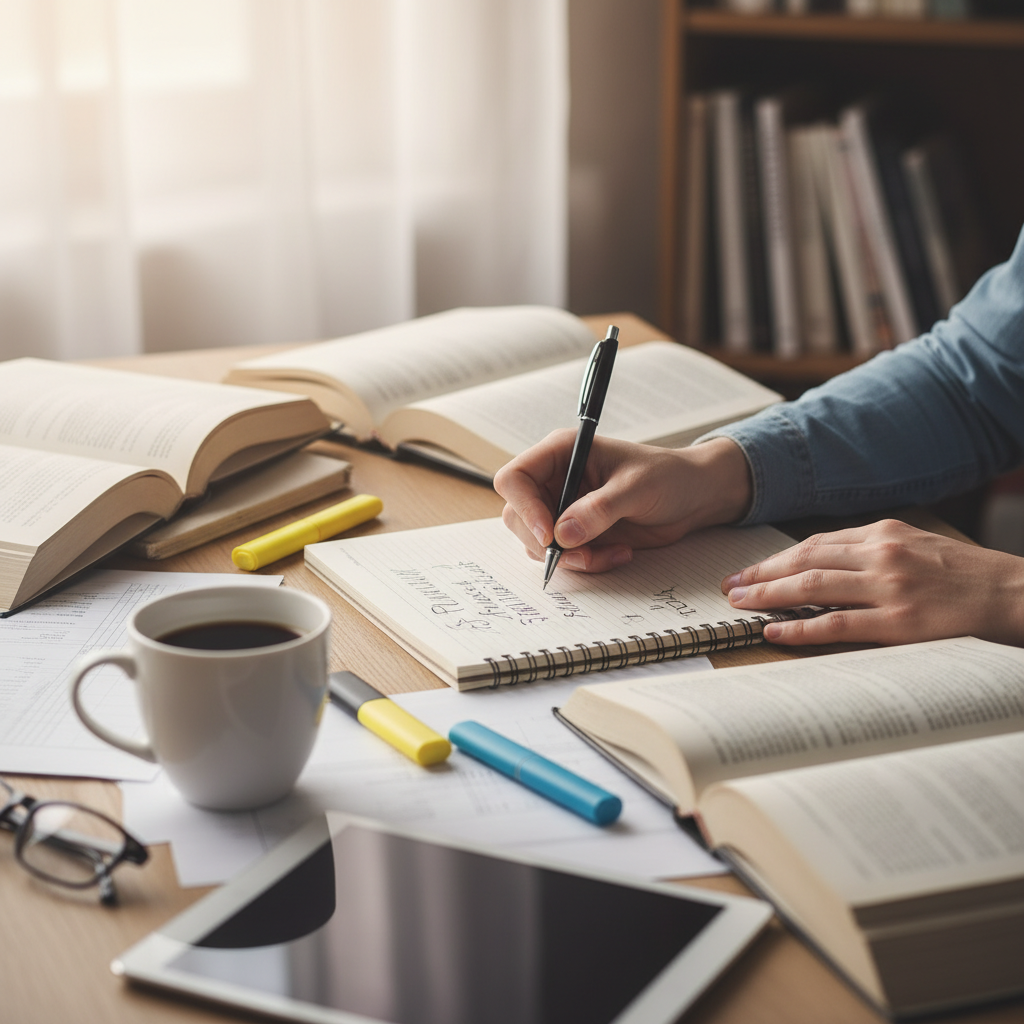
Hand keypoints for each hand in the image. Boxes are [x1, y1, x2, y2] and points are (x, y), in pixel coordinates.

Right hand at [494, 432, 751, 571]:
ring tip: (608, 554)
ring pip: (537, 542)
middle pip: (518, 516)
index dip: (524, 507)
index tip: (551, 535)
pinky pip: (562, 556)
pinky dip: (585, 564)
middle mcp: (555, 480)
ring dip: (569, 558)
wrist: (693, 497)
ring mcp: (563, 508)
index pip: (515, 478)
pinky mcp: (576, 533)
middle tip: (582, 555)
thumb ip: (599, 509)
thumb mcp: (636, 488)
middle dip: (546, 543)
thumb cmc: (668, 476)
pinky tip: (617, 554)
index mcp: (561, 453)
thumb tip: (563, 534)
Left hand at [723, 518, 1023, 646]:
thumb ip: (871, 551)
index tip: (748, 571)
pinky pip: (837, 623)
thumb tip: (822, 564)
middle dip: (762, 573)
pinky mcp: (899, 622)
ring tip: (740, 604)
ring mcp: (890, 587)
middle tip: (730, 586)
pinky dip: (801, 626)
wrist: (1013, 593)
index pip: (815, 543)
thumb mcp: (916, 545)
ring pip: (813, 585)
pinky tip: (775, 630)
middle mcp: (882, 554)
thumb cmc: (963, 574)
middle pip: (805, 559)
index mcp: (883, 533)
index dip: (776, 558)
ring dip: (770, 595)